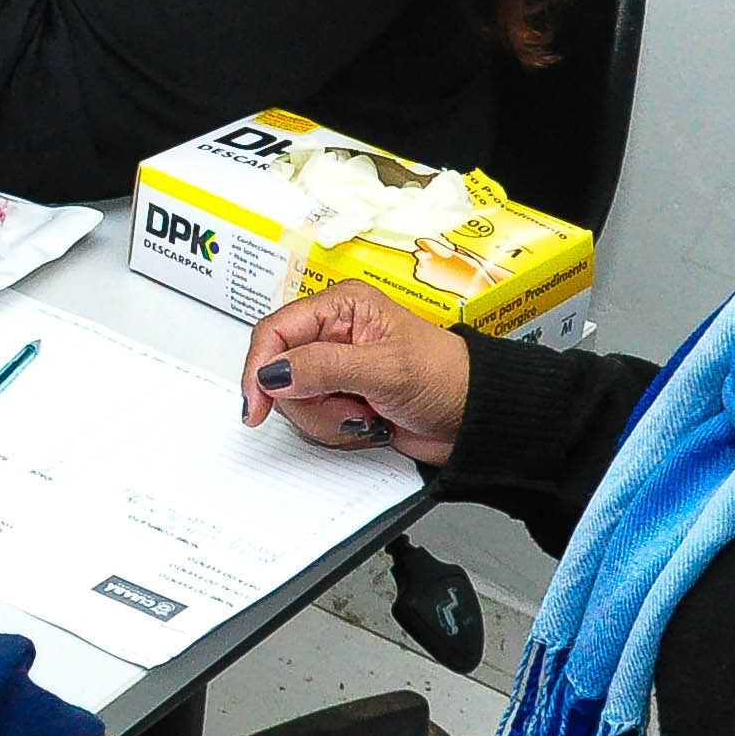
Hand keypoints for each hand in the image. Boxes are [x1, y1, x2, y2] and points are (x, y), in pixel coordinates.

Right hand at [242, 283, 473, 463]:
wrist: (476, 418)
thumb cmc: (447, 377)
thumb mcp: (385, 369)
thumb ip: (325, 368)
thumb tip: (274, 372)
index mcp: (342, 306)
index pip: (276, 330)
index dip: (261, 367)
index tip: (258, 404)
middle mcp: (333, 333)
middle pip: (279, 372)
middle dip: (310, 401)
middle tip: (350, 406)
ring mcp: (336, 368)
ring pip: (294, 401)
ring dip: (329, 419)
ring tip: (369, 414)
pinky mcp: (342, 398)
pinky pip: (314, 420)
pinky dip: (339, 430)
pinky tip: (370, 422)